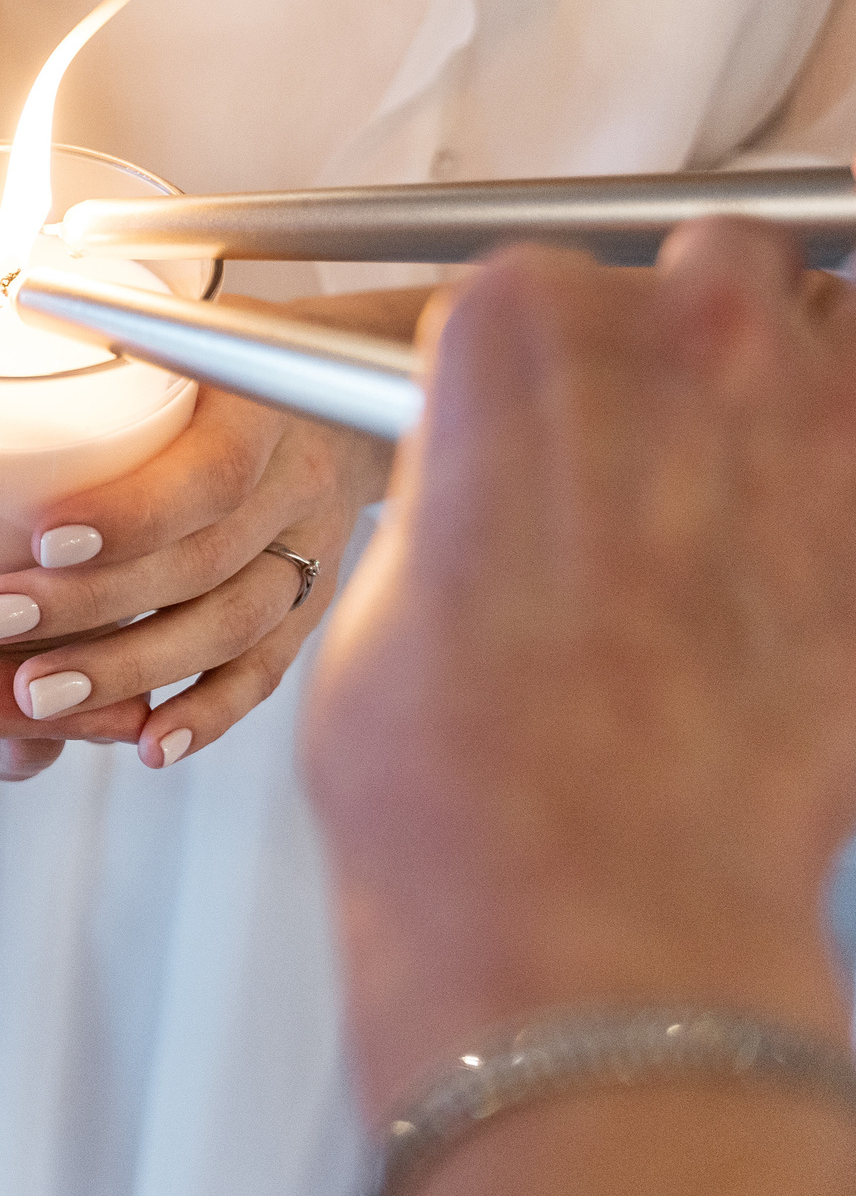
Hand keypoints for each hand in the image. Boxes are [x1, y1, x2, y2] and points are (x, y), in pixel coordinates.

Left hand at [0, 290, 420, 780]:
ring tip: (37, 699)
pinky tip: (148, 745)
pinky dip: (210, 712)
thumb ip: (106, 313)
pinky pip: (266, 672)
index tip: (44, 533)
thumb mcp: (182, 307)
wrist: (358, 381)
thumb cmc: (232, 341)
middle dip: (92, 605)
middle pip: (202, 563)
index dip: (132, 512)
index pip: (208, 472)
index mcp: (261, 403)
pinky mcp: (311, 602)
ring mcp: (309, 551)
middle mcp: (295, 484)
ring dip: (131, 672)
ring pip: (228, 629)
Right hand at [305, 223, 855, 1117]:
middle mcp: (684, 352)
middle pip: (700, 274)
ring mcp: (820, 436)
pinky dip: (844, 486)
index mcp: (520, 343)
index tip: (513, 420)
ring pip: (828, 330)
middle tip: (626, 455)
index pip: (524, 286)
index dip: (511, 366)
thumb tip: (487, 492)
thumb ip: (453, 494)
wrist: (590, 921)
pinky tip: (797, 560)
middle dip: (664, 347)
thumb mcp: (385, 596)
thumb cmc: (461, 784)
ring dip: (784, 389)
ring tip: (733, 494)